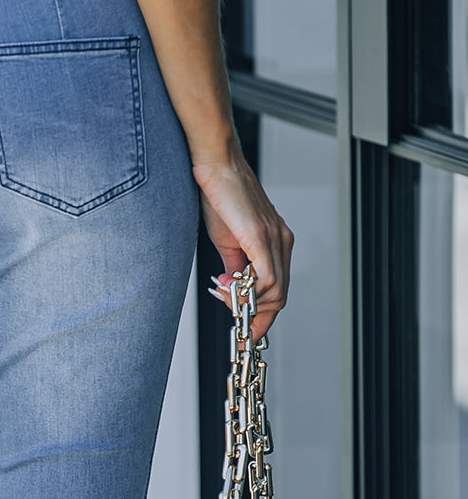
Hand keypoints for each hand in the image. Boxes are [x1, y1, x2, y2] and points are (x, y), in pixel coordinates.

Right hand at [192, 144, 293, 341]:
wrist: (216, 166)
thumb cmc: (221, 196)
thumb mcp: (227, 241)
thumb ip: (234, 268)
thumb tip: (232, 290)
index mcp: (276, 242)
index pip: (278, 291)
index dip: (264, 317)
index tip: (248, 332)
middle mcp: (282, 241)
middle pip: (280, 297)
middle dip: (253, 312)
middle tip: (226, 304)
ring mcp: (275, 239)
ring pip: (276, 292)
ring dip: (247, 302)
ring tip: (223, 292)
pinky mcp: (261, 236)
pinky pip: (267, 278)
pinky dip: (250, 292)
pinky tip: (229, 287)